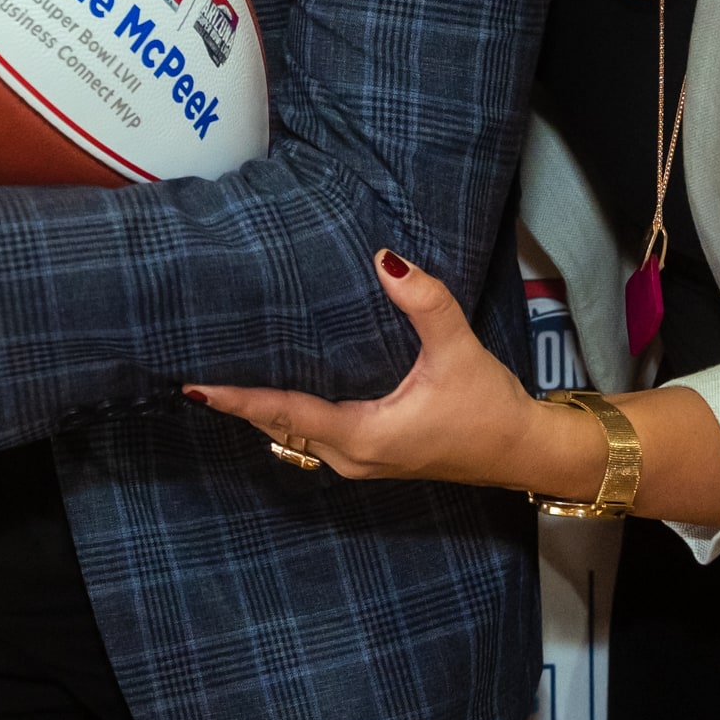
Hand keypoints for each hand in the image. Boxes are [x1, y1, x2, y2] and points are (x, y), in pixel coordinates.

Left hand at [188, 252, 585, 495]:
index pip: (286, 413)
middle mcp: (352, 456)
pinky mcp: (371, 456)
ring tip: (224, 377)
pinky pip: (313, 435)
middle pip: (280, 426)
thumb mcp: (457, 350)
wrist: (523, 451)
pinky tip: (277, 388)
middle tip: (196, 371)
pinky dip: (288, 414)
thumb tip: (385, 258)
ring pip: (295, 435)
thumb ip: (424, 303)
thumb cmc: (489, 407)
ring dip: (263, 410)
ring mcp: (360, 461)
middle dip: (240, 403)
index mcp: (363, 435)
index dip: (240, 399)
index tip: (196, 387)